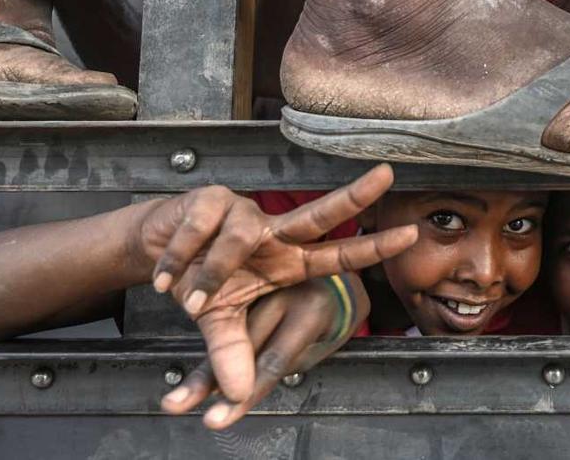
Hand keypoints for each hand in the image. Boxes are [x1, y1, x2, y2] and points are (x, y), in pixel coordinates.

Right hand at [134, 164, 416, 402]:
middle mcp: (275, 233)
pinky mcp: (210, 200)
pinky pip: (197, 231)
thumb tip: (240, 394)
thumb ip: (234, 354)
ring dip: (208, 275)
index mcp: (288, 261)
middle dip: (354, 195)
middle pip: (320, 213)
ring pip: (237, 238)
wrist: (158, 251)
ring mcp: (245, 212)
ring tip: (186, 300)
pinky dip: (177, 260)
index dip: (372, 248)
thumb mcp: (220, 324)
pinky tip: (164, 274)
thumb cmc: (202, 282)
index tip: (411, 236)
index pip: (338, 255)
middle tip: (388, 175)